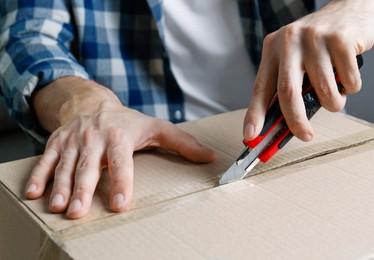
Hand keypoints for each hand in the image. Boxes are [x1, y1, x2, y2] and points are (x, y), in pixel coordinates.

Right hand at [24, 77, 215, 218]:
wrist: (93, 103)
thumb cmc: (128, 122)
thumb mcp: (156, 128)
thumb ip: (183, 143)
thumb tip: (209, 157)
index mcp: (119, 136)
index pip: (121, 161)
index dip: (120, 182)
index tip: (120, 203)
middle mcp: (94, 138)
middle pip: (88, 167)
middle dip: (83, 190)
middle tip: (79, 212)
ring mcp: (73, 141)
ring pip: (65, 166)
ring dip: (60, 187)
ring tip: (59, 208)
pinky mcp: (57, 142)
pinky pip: (46, 160)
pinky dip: (39, 175)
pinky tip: (35, 193)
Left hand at [243, 0, 373, 141]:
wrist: (349, 10)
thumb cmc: (317, 44)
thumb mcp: (294, 59)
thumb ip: (286, 86)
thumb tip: (280, 124)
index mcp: (272, 49)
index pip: (260, 87)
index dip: (255, 114)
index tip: (251, 136)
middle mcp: (289, 42)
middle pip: (287, 91)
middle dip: (295, 120)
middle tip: (305, 135)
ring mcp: (314, 38)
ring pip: (323, 90)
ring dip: (333, 103)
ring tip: (335, 95)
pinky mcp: (340, 39)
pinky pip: (348, 81)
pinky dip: (350, 88)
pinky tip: (346, 75)